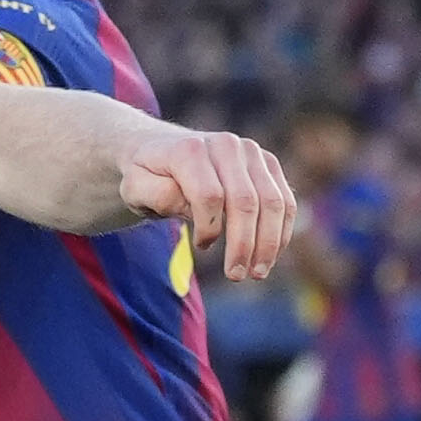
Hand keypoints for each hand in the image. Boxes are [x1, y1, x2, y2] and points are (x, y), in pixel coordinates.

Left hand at [118, 127, 300, 282]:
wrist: (166, 150)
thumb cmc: (149, 177)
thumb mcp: (135, 187)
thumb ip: (157, 195)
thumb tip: (190, 206)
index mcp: (191, 149)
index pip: (210, 195)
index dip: (209, 228)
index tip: (200, 246)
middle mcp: (226, 145)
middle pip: (246, 200)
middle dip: (244, 244)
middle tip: (236, 276)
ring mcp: (252, 152)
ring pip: (273, 201)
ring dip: (269, 243)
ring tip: (257, 273)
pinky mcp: (268, 164)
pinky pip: (285, 200)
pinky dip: (281, 231)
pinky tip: (269, 255)